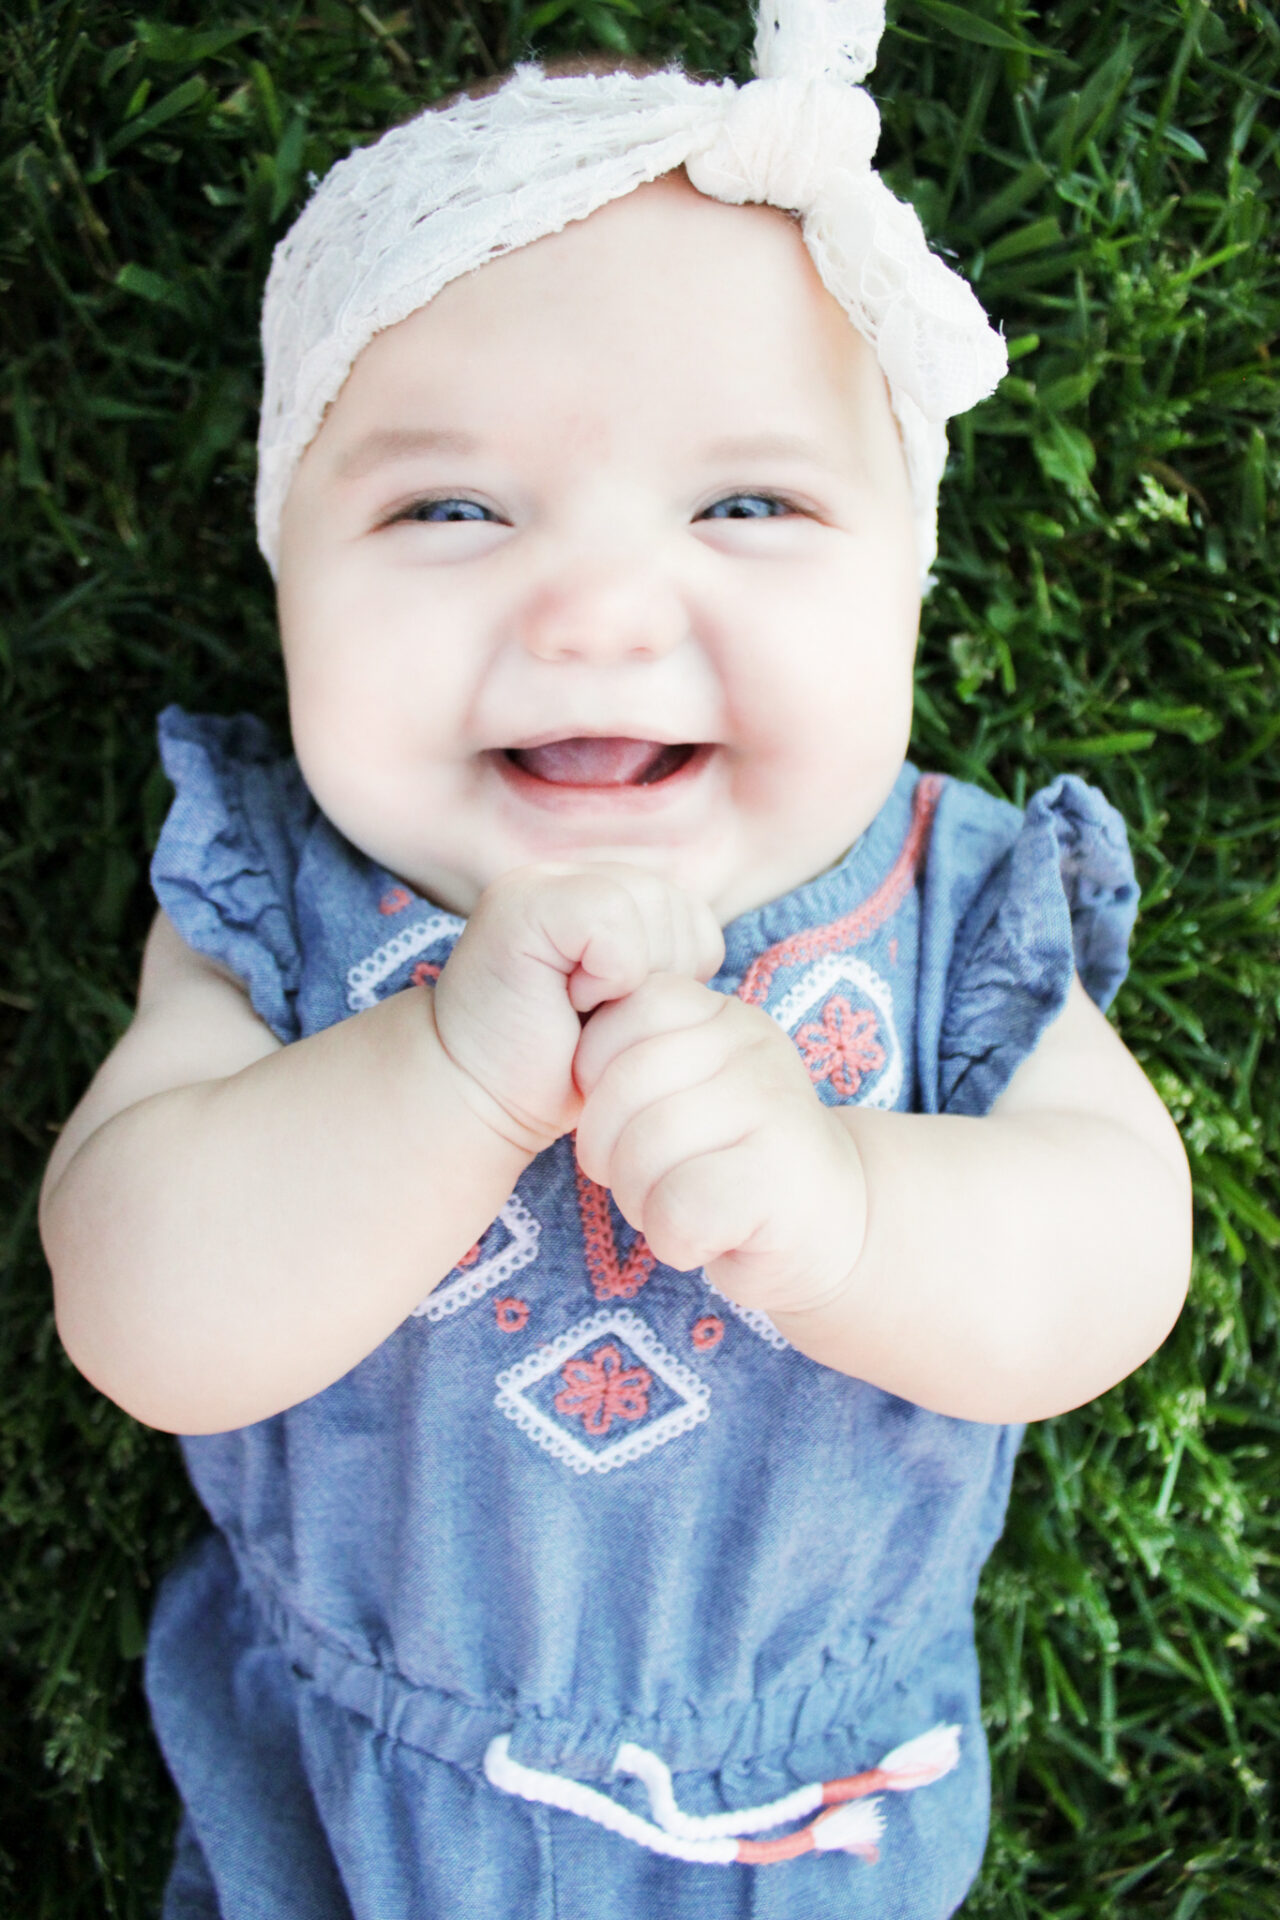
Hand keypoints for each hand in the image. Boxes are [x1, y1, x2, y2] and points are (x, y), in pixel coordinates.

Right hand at [432, 865, 724, 1153]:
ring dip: (627, 985)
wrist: (480, 1098)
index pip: (695, 918)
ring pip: (653, 911)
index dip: (674, 981)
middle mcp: (573, 872)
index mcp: (606, 891)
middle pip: (679, 912)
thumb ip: (668, 959)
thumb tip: (704, 947)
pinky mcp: (524, 902)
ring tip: (578, 1008)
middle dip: (654, 983)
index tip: (616, 1013)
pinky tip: (566, 999)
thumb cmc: (562, 1065)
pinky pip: (615, 923)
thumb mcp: (635, 1007)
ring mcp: (544, 880)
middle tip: (593, 1016)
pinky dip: (607, 976)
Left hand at [573, 974, 867, 1316]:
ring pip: (643, 1152)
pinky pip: (678, 1208)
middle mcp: (755, 1046)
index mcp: (723, 1014)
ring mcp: (774, 1108)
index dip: (598, 1074)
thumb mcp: (687, 1085)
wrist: (830, 1222)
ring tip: (677, 1206)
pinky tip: (705, 1236)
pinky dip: (674, 1238)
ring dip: (640, 1200)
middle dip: (609, 1152)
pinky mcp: (780, 1180)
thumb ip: (638, 1054)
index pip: (628, 1012)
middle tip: (643, 1178)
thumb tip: (569, 1051)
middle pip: (623, 1089)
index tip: (627, 1117)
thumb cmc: (729, 1156)